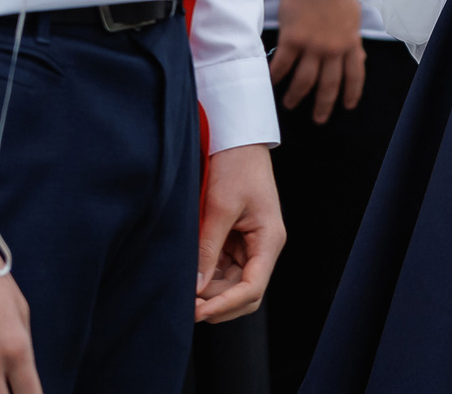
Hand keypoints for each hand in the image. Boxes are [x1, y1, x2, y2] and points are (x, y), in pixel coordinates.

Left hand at [194, 144, 284, 322]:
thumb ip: (208, 250)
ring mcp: (249, 244)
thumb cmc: (235, 166)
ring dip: (209, 290)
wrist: (237, 139)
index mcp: (269, 240)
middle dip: (217, 302)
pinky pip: (222, 268)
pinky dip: (206, 275)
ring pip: (231, 283)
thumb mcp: (220, 207)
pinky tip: (188, 274)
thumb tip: (197, 289)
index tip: (197, 312)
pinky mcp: (235, 239)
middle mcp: (263, 247)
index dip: (226, 305)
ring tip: (182, 289)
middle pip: (244, 292)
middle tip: (184, 305)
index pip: (253, 288)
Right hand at [273, 0, 367, 123]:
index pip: (354, 75)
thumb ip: (352, 39)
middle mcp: (333, 48)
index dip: (351, 93)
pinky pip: (282, 65)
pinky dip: (276, 76)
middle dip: (323, 105)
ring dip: (297, 95)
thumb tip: (359, 56)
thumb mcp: (353, 17)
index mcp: (350, 42)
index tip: (347, 106)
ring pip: (304, 80)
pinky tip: (271, 82)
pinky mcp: (292, 39)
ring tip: (290, 104)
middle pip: (329, 85)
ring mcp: (312, 45)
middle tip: (319, 119)